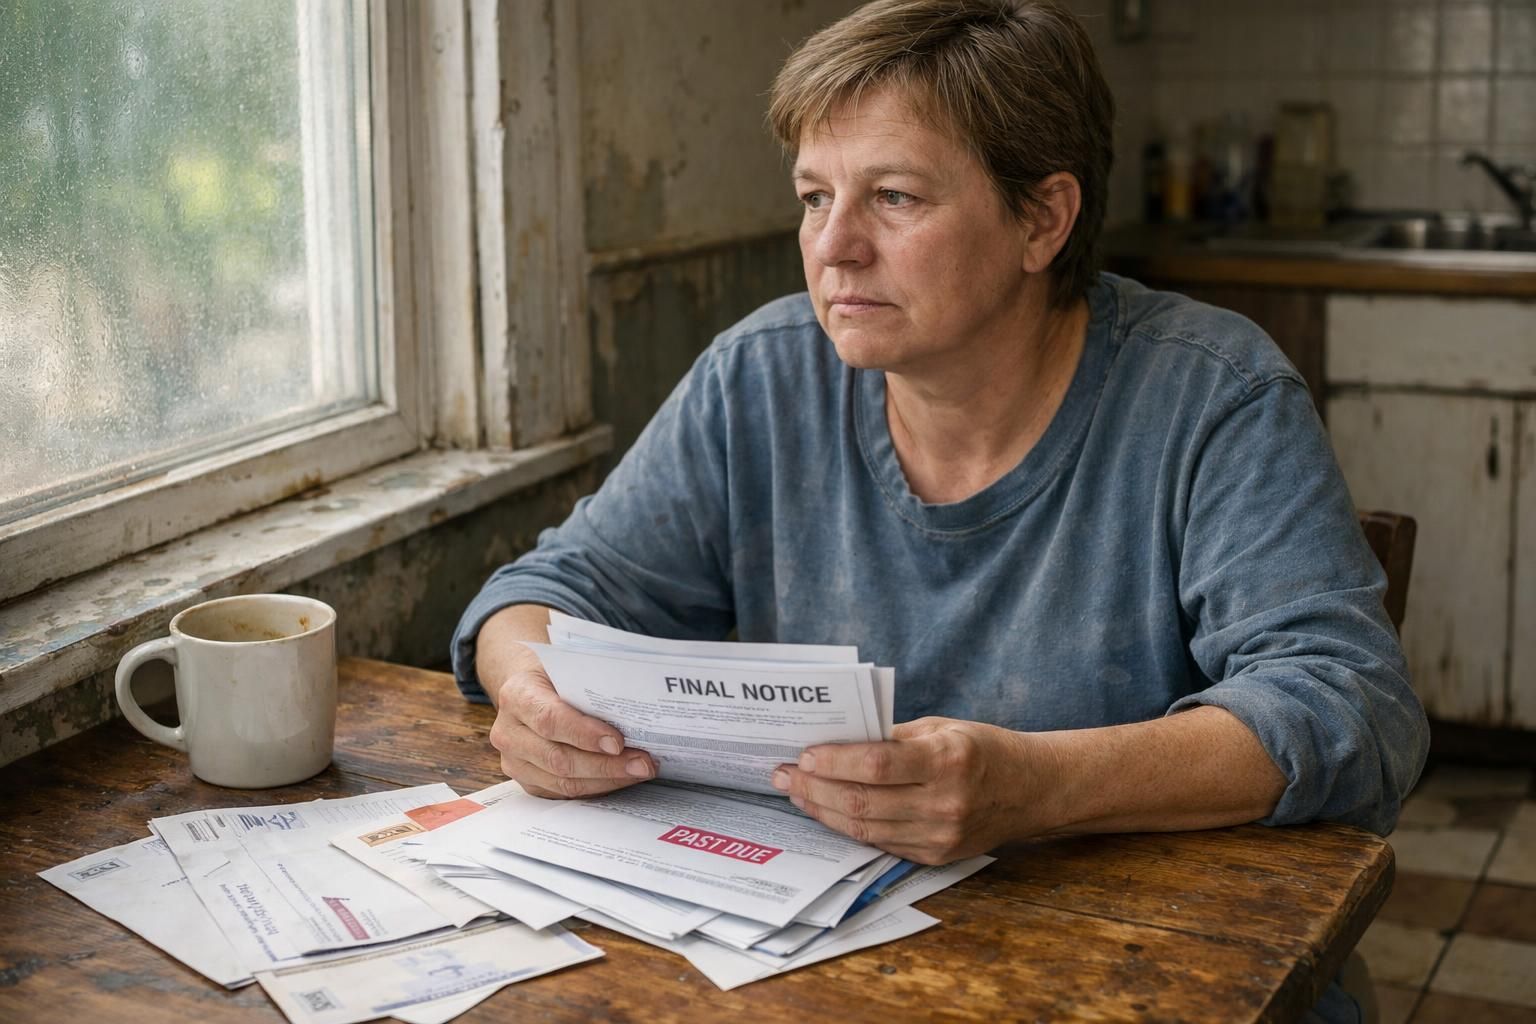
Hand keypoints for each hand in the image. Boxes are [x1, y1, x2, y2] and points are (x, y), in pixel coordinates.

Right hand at [486, 645, 655, 798]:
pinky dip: (597, 788)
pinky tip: (621, 779)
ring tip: (639, 771)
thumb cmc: (555, 676)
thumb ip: (589, 684)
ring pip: (563, 782)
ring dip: (606, 780)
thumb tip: (634, 706)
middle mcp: (509, 733)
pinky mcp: (527, 781)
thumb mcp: (568, 667)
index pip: (549, 719)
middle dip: (606, 765)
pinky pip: (564, 793)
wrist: (528, 689)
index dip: (584, 734)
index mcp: (516, 696)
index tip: (618, 742)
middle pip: (558, 758)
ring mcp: (515, 762)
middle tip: (643, 763)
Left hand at [771, 717, 1044, 863]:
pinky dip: (848, 827)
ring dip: (822, 811)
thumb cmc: (983, 749)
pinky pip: (880, 842)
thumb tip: (835, 741)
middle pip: (863, 802)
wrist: (1033, 790)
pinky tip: (826, 810)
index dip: (834, 761)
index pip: (876, 764)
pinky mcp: (936, 855)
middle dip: (814, 788)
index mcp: (947, 760)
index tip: (803, 754)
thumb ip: (892, 737)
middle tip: (783, 774)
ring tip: (796, 792)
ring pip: (865, 828)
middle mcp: (945, 803)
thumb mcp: (942, 728)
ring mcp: (941, 835)